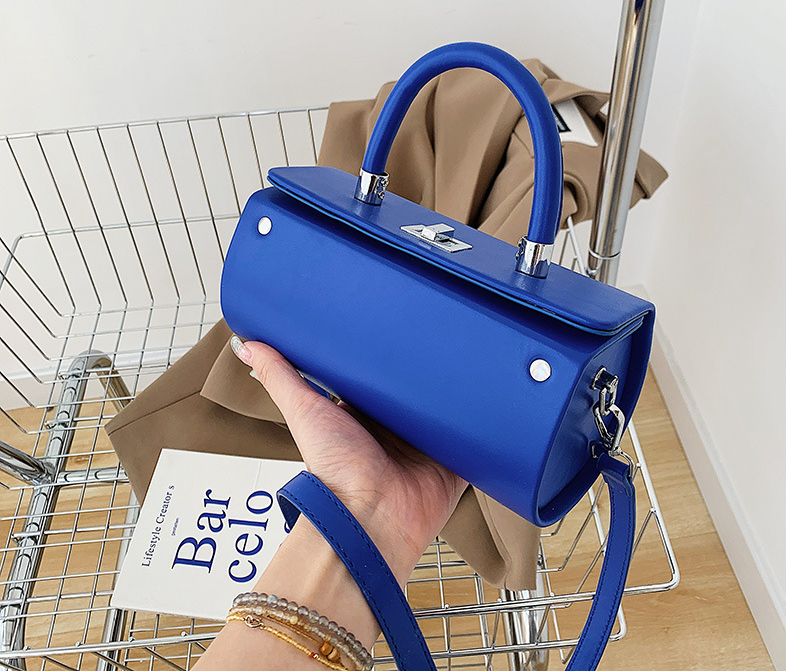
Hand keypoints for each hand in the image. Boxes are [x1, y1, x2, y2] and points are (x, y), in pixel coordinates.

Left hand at [232, 337, 466, 581]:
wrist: (370, 517)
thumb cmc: (333, 471)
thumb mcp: (305, 410)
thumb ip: (279, 376)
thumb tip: (244, 343)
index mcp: (364, 414)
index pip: (381, 374)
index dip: (389, 352)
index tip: (398, 318)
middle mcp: (396, 427)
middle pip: (417, 388)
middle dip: (427, 366)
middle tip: (441, 329)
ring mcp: (428, 443)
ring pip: (447, 408)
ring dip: (456, 390)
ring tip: (471, 352)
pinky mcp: (455, 460)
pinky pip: (474, 436)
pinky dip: (480, 420)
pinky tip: (490, 394)